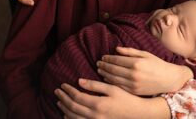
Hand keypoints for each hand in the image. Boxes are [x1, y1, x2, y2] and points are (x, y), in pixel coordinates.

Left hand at [54, 78, 168, 118]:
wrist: (139, 114)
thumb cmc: (127, 99)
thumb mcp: (112, 89)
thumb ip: (95, 85)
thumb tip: (79, 81)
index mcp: (98, 104)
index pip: (77, 97)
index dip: (68, 91)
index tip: (62, 84)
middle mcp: (95, 115)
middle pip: (72, 107)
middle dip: (63, 98)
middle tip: (56, 91)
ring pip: (74, 118)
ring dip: (64, 109)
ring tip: (59, 101)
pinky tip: (66, 115)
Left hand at [97, 46, 192, 95]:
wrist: (169, 80)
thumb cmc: (157, 64)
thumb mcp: (145, 54)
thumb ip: (130, 51)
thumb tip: (116, 49)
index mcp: (136, 63)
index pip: (116, 60)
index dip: (107, 58)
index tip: (103, 57)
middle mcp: (134, 74)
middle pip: (113, 69)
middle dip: (104, 66)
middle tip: (98, 63)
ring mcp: (133, 84)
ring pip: (113, 79)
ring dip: (104, 74)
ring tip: (100, 70)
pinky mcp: (134, 91)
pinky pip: (119, 86)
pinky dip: (110, 82)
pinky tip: (106, 78)